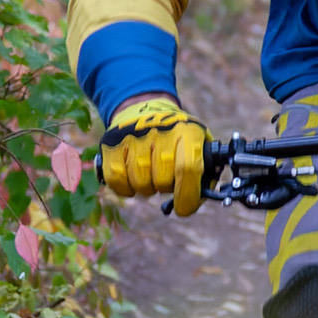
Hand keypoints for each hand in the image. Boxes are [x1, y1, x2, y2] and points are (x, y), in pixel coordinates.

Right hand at [100, 95, 207, 215]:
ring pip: (140, 183)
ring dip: (147, 187)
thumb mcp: (198, 144)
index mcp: (188, 132)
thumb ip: (206, 172)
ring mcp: (134, 136)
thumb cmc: (177, 137)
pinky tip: (132, 179)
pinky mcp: (112, 143)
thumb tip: (199, 199)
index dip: (187, 195)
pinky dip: (125, 188)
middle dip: (165, 188)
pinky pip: (117, 180)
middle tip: (166, 179)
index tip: (184, 208)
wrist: (144, 109)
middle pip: (163, 180)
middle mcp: (161, 131)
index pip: (188, 168)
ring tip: (150, 174)